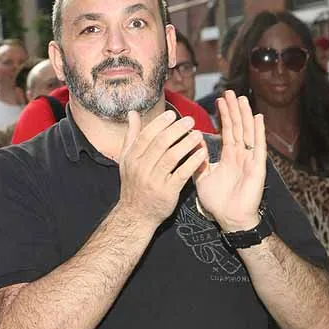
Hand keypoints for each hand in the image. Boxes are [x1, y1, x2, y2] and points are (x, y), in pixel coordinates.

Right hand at [117, 108, 207, 226]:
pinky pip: (182, 173)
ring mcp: (154, 180)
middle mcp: (141, 168)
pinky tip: (201, 153)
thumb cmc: (133, 184)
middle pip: (160, 143)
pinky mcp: (167, 192)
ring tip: (198, 134)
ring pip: (172, 156)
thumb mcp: (126, 160)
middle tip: (190, 121)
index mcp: (131, 158)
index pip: (145, 136)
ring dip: (187, 143)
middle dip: (177, 129)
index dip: (159, 123)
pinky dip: (192, 162)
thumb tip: (132, 113)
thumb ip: (131, 136)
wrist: (136, 215)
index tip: (172, 114)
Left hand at [196, 91, 266, 231]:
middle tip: (229, 91)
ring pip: (247, 132)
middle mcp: (240, 155)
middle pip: (237, 127)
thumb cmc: (218, 201)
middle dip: (233, 109)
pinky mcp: (257, 167)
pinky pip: (258, 147)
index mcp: (228, 156)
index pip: (226, 131)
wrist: (230, 218)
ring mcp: (249, 159)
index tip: (218, 99)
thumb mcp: (202, 177)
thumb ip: (198, 160)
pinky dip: (258, 132)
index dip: (223, 115)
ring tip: (241, 98)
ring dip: (244, 115)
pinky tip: (258, 118)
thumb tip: (193, 142)